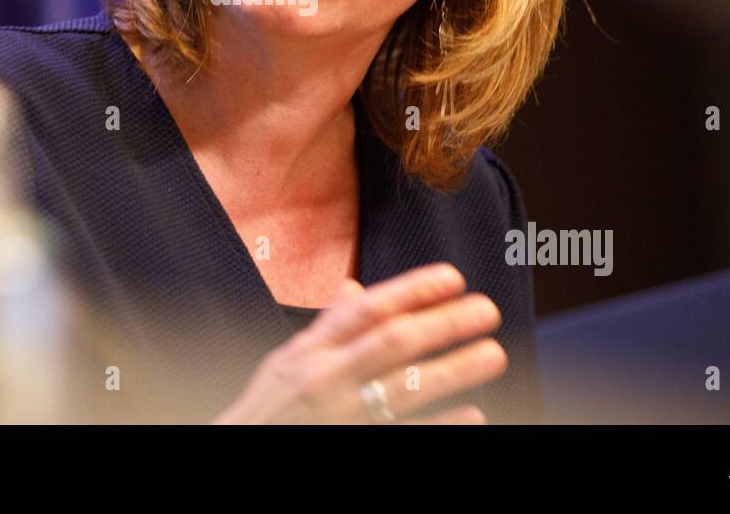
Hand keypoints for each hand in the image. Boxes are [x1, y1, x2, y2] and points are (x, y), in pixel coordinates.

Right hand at [211, 263, 505, 423]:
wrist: (236, 452)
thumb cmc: (269, 408)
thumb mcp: (286, 359)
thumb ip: (326, 326)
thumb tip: (354, 287)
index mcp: (310, 350)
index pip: (366, 310)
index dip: (412, 290)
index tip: (454, 277)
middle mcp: (325, 379)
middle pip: (392, 343)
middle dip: (442, 324)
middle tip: (487, 311)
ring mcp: (340, 416)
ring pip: (405, 388)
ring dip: (453, 370)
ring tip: (492, 354)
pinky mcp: (353, 446)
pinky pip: (404, 436)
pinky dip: (441, 427)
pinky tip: (474, 415)